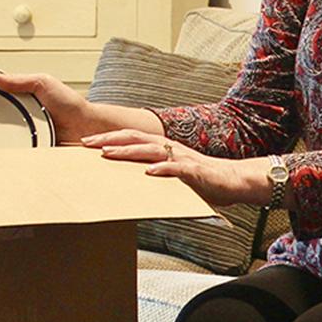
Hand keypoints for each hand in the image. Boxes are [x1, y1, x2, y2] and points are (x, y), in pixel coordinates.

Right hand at [0, 70, 158, 144]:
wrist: (89, 130)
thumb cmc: (71, 105)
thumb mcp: (44, 83)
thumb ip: (20, 80)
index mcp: (21, 104)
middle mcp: (21, 122)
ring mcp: (27, 139)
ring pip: (3, 146)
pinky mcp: (33, 155)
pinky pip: (17, 159)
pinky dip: (9, 161)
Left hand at [82, 130, 270, 206]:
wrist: (235, 180)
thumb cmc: (203, 180)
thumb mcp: (173, 176)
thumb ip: (155, 175)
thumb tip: (131, 182)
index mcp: (163, 148)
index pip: (131, 139)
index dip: (109, 139)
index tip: (86, 143)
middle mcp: (170, 148)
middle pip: (135, 138)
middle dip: (109, 140)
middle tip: (86, 144)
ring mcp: (182, 158)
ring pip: (150, 150)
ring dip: (128, 151)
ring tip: (108, 154)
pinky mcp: (195, 171)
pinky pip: (176, 169)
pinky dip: (162, 169)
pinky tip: (148, 172)